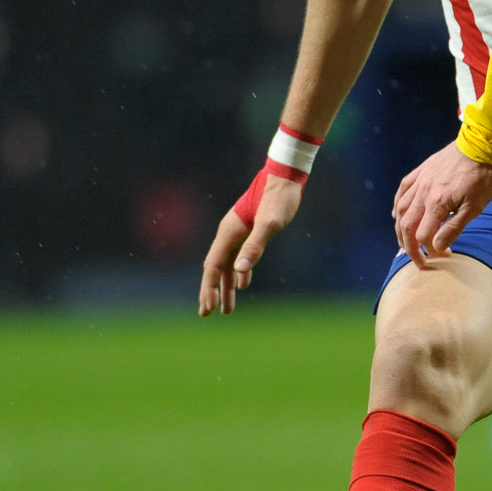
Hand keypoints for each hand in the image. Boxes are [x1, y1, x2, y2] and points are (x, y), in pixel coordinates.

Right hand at [199, 173, 303, 315]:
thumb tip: (239, 272)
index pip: (213, 266)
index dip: (209, 288)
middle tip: (207, 313)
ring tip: (225, 309)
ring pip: (227, 265)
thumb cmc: (279, 199)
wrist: (285, 177)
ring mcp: (238, 232)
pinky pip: (238, 257)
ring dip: (225, 287)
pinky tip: (242, 285)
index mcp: (230, 233)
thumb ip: (255, 246)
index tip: (208, 308)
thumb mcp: (271, 224)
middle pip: (215, 268)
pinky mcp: (250, 231)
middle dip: (210, 291)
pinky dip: (238, 274)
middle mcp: (229, 233)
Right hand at [392, 140, 491, 268]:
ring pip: (400, 210)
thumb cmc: (482, 178)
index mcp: (437, 203)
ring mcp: (419, 181)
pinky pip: (402, 191)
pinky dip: (397, 206)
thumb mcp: (475, 207)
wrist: (480, 146)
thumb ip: (454, 228)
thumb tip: (437, 247)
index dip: (430, 251)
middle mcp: (422, 193)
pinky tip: (397, 215)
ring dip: (400, 230)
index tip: (443, 256)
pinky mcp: (420, 172)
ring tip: (404, 244)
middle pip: (407, 226)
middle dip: (410, 248)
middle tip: (419, 262)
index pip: (424, 236)